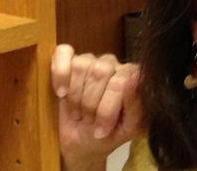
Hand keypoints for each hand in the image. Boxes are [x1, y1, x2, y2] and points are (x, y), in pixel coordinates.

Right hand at [51, 45, 142, 170]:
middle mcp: (112, 64)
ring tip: (77, 111)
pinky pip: (63, 53)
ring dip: (74, 96)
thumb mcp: (126, 128)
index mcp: (131, 76)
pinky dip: (60, 74)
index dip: (106, 109)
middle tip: (87, 120)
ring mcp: (90, 60)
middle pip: (100, 72)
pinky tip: (62, 92)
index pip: (120, 82)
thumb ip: (135, 104)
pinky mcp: (68, 60)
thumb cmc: (107, 135)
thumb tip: (136, 76)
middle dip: (89, 104)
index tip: (101, 130)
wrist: (80, 143)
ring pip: (81, 65)